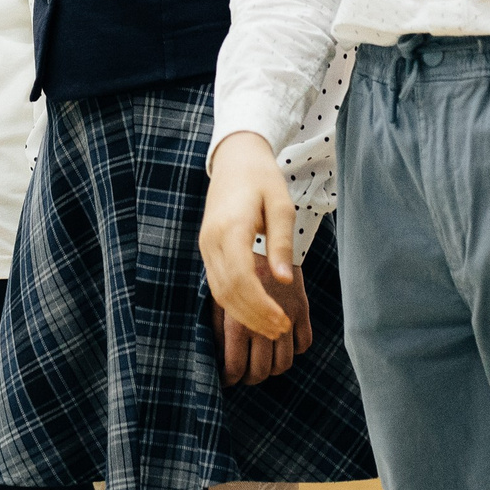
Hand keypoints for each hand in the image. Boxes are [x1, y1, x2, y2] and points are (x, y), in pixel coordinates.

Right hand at [199, 133, 299, 340]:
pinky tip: (256, 311)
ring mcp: (206, 245)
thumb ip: (281, 244)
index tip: (283, 321)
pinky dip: (235, 303)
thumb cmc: (262, 179)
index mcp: (230, 227)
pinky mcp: (207, 248)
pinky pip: (218, 283)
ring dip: (244, 314)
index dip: (261, 305)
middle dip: (254, 317)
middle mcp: (212, 240)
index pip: (241, 278)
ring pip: (220, 292)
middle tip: (280, 331)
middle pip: (229, 291)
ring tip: (271, 328)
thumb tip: (284, 282)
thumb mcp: (281, 206)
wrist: (235, 158)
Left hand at [217, 253, 313, 385]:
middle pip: (260, 370)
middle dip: (250, 377)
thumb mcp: (214, 286)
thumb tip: (215, 348)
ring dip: (273, 367)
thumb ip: (215, 318)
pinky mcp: (301, 306)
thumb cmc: (232, 259)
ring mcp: (285, 314)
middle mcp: (261, 320)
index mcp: (235, 318)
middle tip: (243, 373)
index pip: (235, 365)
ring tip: (263, 361)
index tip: (227, 379)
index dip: (230, 378)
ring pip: (284, 363)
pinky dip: (294, 349)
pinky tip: (282, 342)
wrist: (263, 226)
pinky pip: (304, 343)